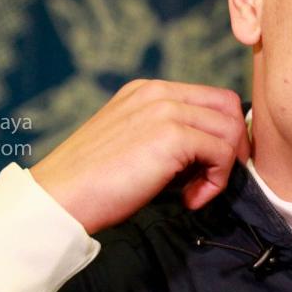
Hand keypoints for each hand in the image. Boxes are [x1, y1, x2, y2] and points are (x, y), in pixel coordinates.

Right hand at [30, 79, 248, 233]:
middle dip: (232, 145)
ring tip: (194, 193)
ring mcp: (165, 110)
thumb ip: (168, 138)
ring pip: (229, 129)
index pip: (210, 98)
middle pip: (228, 106)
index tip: (208, 168)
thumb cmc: (93, 183)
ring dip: (222, 168)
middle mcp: (158, 92)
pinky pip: (221, 153)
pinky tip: (189, 200)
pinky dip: (216, 182)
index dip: (221, 133)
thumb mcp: (134, 145)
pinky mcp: (172, 135)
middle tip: (214, 179)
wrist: (59, 197)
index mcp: (147, 91)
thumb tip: (209, 155)